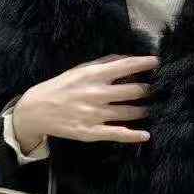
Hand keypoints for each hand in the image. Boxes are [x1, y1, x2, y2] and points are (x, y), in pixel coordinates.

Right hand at [12, 54, 157, 149]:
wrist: (36, 110)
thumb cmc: (60, 87)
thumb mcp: (79, 70)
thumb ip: (104, 63)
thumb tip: (127, 58)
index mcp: (93, 75)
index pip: (125, 66)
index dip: (144, 63)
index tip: (157, 62)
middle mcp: (96, 94)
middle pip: (133, 91)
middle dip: (147, 90)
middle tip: (154, 90)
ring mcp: (95, 114)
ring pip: (129, 112)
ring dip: (143, 110)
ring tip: (148, 108)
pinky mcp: (91, 132)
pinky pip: (117, 134)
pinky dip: (134, 135)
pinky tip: (145, 135)